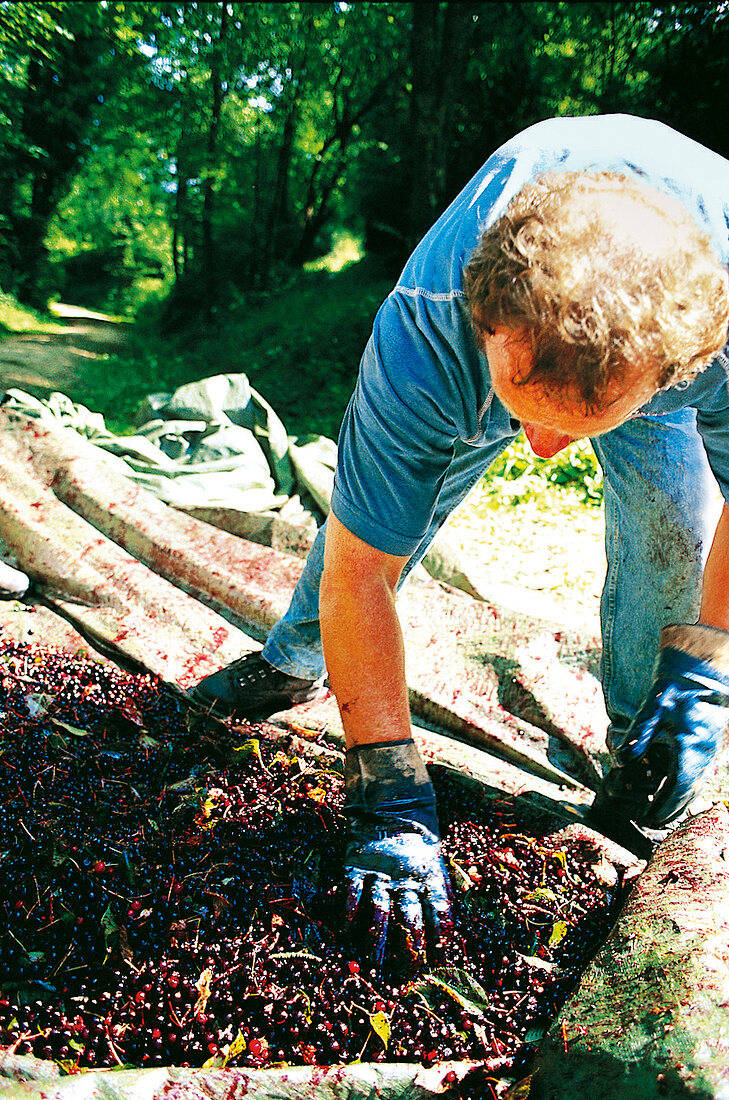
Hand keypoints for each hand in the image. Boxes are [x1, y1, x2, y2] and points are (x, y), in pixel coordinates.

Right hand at [343, 739, 452, 966]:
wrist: (388, 775)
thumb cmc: (414, 799)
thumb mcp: (432, 830)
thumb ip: (432, 858)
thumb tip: (438, 888)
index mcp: (430, 864)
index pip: (440, 907)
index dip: (442, 932)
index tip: (443, 954)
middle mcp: (406, 870)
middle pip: (411, 917)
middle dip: (412, 946)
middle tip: (410, 971)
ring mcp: (380, 866)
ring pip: (380, 911)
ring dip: (378, 939)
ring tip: (376, 965)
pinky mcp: (356, 857)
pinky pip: (353, 889)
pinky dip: (350, 910)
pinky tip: (346, 929)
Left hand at [593, 624, 728, 828]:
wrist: (701, 669)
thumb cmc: (676, 686)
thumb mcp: (654, 707)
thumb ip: (639, 735)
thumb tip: (623, 762)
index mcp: (690, 748)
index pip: (677, 788)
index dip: (663, 807)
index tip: (649, 819)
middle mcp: (703, 755)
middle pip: (688, 794)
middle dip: (670, 811)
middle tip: (651, 824)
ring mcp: (709, 751)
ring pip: (695, 786)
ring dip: (679, 801)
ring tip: (660, 815)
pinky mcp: (708, 746)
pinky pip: (698, 775)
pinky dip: (685, 788)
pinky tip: (673, 791)